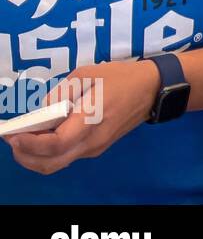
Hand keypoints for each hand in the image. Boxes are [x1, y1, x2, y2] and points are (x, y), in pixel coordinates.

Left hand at [4, 60, 159, 175]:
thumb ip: (61, 93)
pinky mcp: (97, 146)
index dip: (30, 144)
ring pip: (57, 163)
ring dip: (35, 155)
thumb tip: (44, 110)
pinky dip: (49, 151)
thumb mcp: (87, 74)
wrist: (153, 89)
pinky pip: (67, 155)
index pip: (55, 145)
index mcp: (90, 121)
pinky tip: (45, 135)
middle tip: (12, 140)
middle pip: (51, 164)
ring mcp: (95, 147)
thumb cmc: (121, 78)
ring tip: (25, 136)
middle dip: (26, 157)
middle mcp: (92, 142)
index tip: (13, 135)